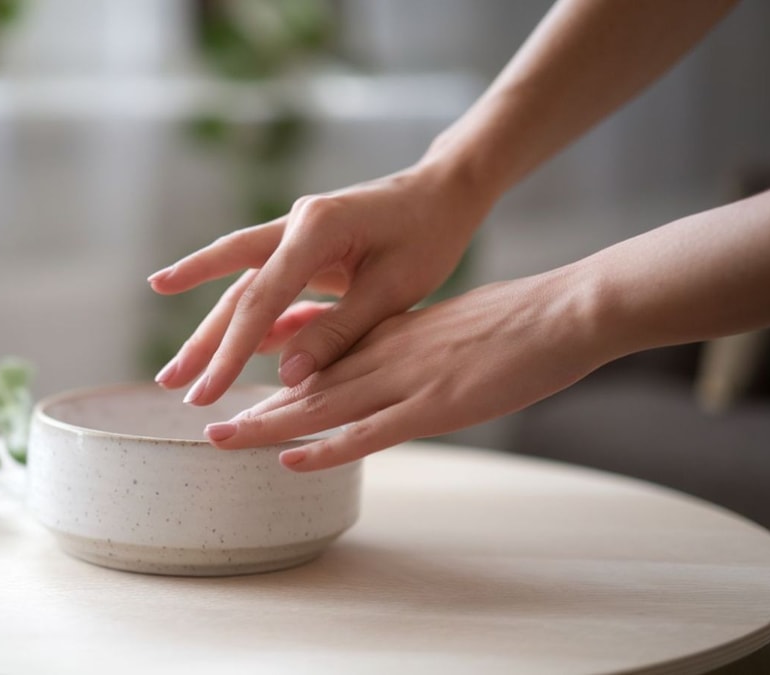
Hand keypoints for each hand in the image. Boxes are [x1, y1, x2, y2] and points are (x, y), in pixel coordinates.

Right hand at [149, 162, 492, 405]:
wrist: (442, 192)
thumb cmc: (427, 235)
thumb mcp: (393, 289)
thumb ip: (339, 331)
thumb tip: (287, 376)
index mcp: (314, 229)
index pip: (261, 299)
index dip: (231, 351)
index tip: (208, 392)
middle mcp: (292, 225)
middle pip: (234, 289)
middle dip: (201, 340)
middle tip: (168, 383)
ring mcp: (292, 235)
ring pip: (242, 288)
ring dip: (213, 332)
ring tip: (180, 375)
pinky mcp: (301, 250)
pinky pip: (268, 289)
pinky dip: (253, 322)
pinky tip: (231, 354)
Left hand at [202, 268, 616, 470]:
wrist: (563, 311)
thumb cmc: (517, 319)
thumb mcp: (450, 325)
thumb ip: (413, 343)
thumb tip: (395, 356)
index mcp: (390, 331)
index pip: (320, 354)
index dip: (278, 374)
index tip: (242, 388)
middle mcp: (384, 352)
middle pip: (305, 382)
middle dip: (255, 403)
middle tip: (206, 415)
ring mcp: (404, 380)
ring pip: (320, 406)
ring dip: (268, 424)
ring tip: (221, 438)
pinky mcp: (431, 407)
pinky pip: (366, 433)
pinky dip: (324, 448)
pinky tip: (289, 459)